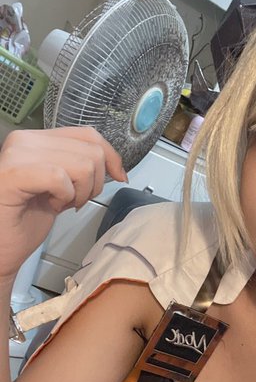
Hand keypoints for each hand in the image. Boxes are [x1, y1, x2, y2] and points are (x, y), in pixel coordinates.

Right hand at [0, 127, 126, 281]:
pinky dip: (64, 197)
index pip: (87, 134)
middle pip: (91, 150)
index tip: (119, 176)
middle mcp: (24, 141)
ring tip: (59, 203)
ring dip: (79, 193)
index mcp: (35, 140)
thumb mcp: (62, 188)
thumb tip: (114, 165)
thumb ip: (81, 168)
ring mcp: (17, 155)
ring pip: (82, 164)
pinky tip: (50, 205)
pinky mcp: (13, 175)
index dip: (111, 156)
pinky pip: (60, 178)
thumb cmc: (25, 221)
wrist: (2, 248)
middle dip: (94, 183)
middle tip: (74, 200)